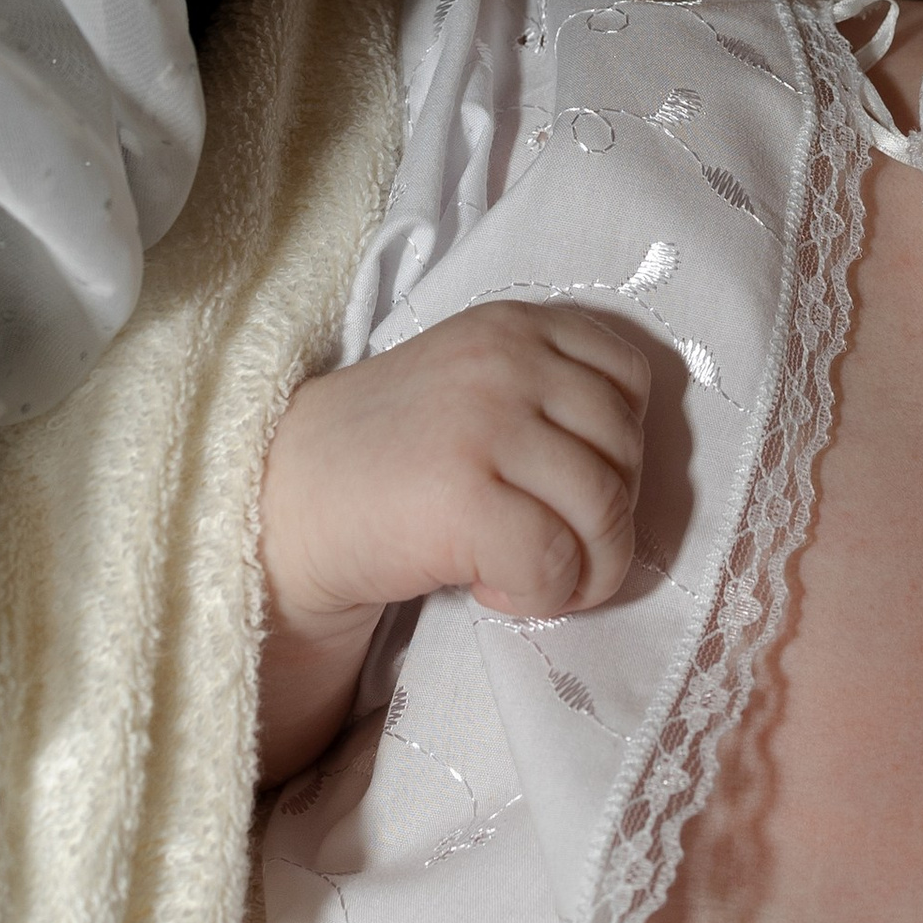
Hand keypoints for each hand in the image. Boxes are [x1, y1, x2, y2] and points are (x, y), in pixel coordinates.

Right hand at [257, 303, 649, 779]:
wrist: (283, 507)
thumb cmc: (389, 460)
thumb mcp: (472, 384)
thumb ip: (549, 393)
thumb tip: (639, 467)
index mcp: (516, 326)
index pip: (631, 376)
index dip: (619, 447)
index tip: (565, 485)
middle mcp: (507, 361)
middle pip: (628, 451)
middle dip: (605, 522)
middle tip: (548, 549)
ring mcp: (486, 423)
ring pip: (605, 512)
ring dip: (581, 569)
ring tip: (524, 576)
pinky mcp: (464, 497)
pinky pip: (557, 563)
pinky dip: (540, 596)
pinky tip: (488, 589)